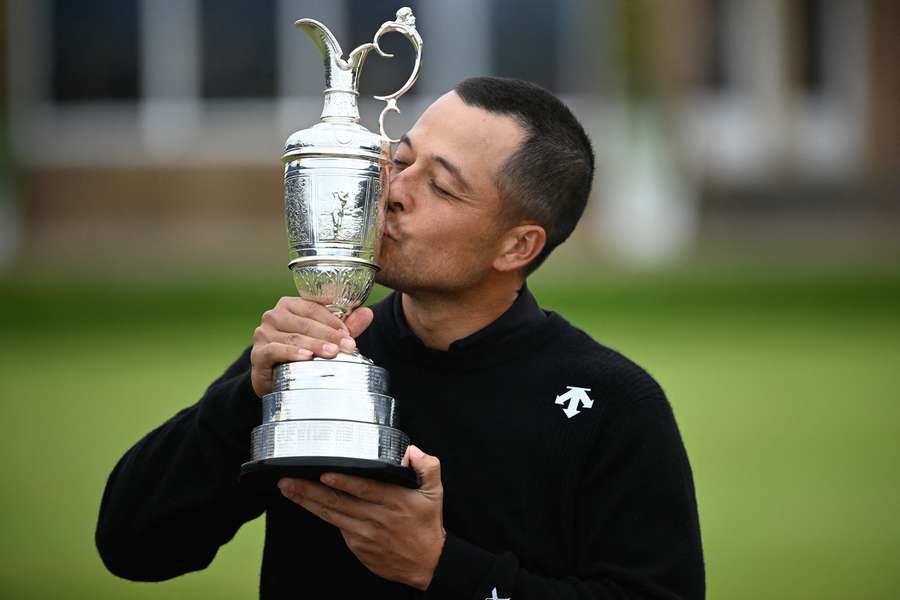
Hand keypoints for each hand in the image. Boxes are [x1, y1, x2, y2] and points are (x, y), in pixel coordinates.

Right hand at [250, 297, 373, 396]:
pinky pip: (275, 350)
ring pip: (294, 336)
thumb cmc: (301, 354)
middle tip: (348, 347)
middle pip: (305, 322)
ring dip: (315, 344)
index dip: (333, 320)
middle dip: (329, 335)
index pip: (314, 307)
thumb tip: (368, 313)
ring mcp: (263, 334)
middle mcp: (273, 316)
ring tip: (333, 352)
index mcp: (289, 305)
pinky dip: (292, 353)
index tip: (349, 334)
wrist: (274, 380)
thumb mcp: (325, 338)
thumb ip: (345, 326)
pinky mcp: (258, 353)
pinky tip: (306, 357)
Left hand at [278, 446, 445, 590]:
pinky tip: (307, 504)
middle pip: (338, 502)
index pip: (364, 489)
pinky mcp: (356, 545)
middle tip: (288, 479)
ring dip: (307, 502)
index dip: (344, 482)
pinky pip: (337, 526)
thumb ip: (427, 467)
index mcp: (393, 501)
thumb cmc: (427, 526)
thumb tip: (412, 450)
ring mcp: (363, 533)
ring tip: (288, 489)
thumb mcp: (435, 493)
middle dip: (310, 490)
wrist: (426, 564)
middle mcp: (375, 518)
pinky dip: (321, 514)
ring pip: (330, 514)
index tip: (324, 474)